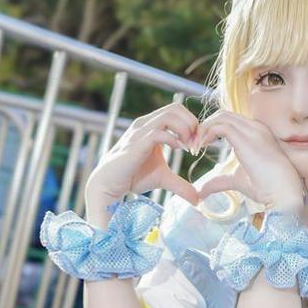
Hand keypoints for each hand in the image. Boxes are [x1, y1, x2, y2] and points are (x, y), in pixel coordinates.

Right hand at [85, 99, 200, 204]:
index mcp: (152, 125)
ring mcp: (141, 131)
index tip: (197, 144)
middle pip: (175, 108)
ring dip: (185, 129)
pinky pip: (158, 132)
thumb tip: (197, 200)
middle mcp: (146, 123)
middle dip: (191, 124)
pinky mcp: (138, 143)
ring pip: (169, 115)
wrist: (110, 182)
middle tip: (196, 144)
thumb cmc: (134, 177)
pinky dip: (172, 138)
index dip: (192, 124)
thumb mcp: (163, 179)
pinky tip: (177, 149)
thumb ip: (180, 185)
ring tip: (188, 147)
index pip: (177, 110)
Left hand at [192, 111, 303, 211]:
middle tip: (193, 144)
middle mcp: (255, 127)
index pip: (229, 120)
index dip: (211, 129)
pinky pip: (219, 126)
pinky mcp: (246, 138)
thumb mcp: (236, 181)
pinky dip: (206, 133)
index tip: (199, 146)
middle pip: (222, 114)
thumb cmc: (265, 188)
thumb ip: (219, 181)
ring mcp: (252, 130)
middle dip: (204, 127)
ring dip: (203, 129)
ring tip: (195, 146)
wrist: (282, 192)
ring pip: (220, 117)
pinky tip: (201, 147)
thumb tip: (201, 191)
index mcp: (256, 133)